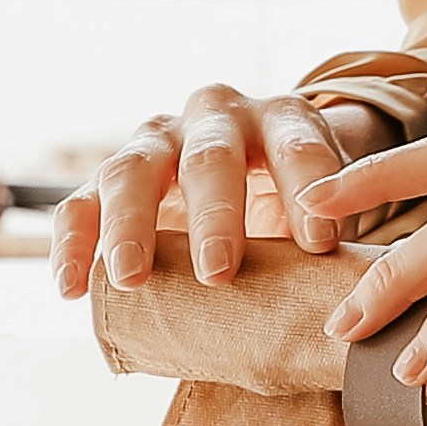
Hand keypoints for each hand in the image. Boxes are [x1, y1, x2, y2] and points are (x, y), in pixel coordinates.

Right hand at [53, 81, 370, 294]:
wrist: (251, 174)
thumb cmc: (296, 202)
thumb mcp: (325, 207)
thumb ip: (333, 243)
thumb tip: (356, 306)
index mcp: (281, 119)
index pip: (297, 146)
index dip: (309, 188)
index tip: (320, 242)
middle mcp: (215, 119)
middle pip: (209, 156)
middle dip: (215, 214)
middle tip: (218, 271)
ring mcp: (156, 142)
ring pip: (132, 171)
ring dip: (130, 225)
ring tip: (132, 278)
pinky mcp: (110, 177)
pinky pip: (80, 204)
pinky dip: (72, 244)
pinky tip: (71, 288)